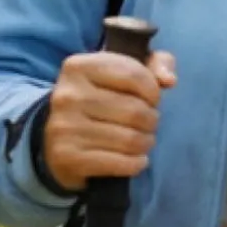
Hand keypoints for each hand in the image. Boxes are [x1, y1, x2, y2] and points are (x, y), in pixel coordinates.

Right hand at [43, 47, 176, 188]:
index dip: (153, 91)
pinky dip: (136, 163)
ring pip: (131, 139)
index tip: (150, 99)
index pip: (135, 76)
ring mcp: (64, 128)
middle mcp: (67, 95)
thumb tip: (169, 80)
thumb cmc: (102, 98)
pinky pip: (121, 163)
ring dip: (146, 142)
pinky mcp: (67, 157)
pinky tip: (136, 159)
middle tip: (148, 124)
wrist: (57, 139)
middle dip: (152, 120)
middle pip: (136, 111)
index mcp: (79, 67)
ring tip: (142, 140)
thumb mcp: (126, 71)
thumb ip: (157, 63)